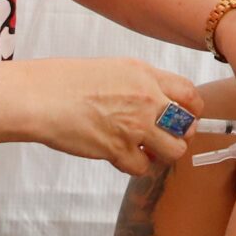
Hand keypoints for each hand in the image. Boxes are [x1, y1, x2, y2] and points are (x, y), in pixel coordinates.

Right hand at [14, 57, 200, 174]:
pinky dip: (134, 166)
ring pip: (173, 151)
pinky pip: (143, 167)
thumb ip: (140, 84)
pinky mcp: (118, 150)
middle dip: (181, 135)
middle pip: (188, 125)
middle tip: (166, 138)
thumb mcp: (113, 69)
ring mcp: (135, 126)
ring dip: (162, 154)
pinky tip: (121, 156)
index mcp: (146, 75)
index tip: (188, 117)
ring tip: (146, 150)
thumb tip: (158, 101)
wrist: (41, 98)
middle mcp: (147, 100)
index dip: (193, 110)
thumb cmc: (67, 81)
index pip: (190, 94)